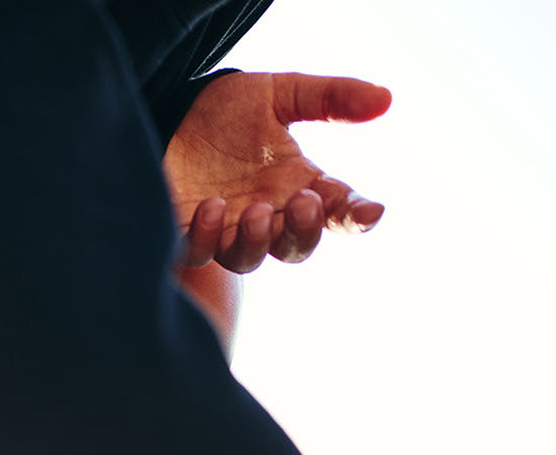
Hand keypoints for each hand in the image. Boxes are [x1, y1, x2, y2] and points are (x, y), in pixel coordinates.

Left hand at [164, 72, 390, 272]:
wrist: (170, 111)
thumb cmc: (228, 112)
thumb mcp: (281, 94)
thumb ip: (330, 98)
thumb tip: (385, 99)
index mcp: (298, 187)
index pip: (338, 213)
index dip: (356, 218)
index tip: (368, 212)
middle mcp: (267, 217)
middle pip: (296, 247)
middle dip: (303, 231)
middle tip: (303, 202)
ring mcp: (226, 231)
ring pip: (249, 259)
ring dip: (257, 240)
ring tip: (256, 211)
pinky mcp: (186, 234)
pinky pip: (199, 253)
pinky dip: (206, 236)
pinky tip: (211, 206)